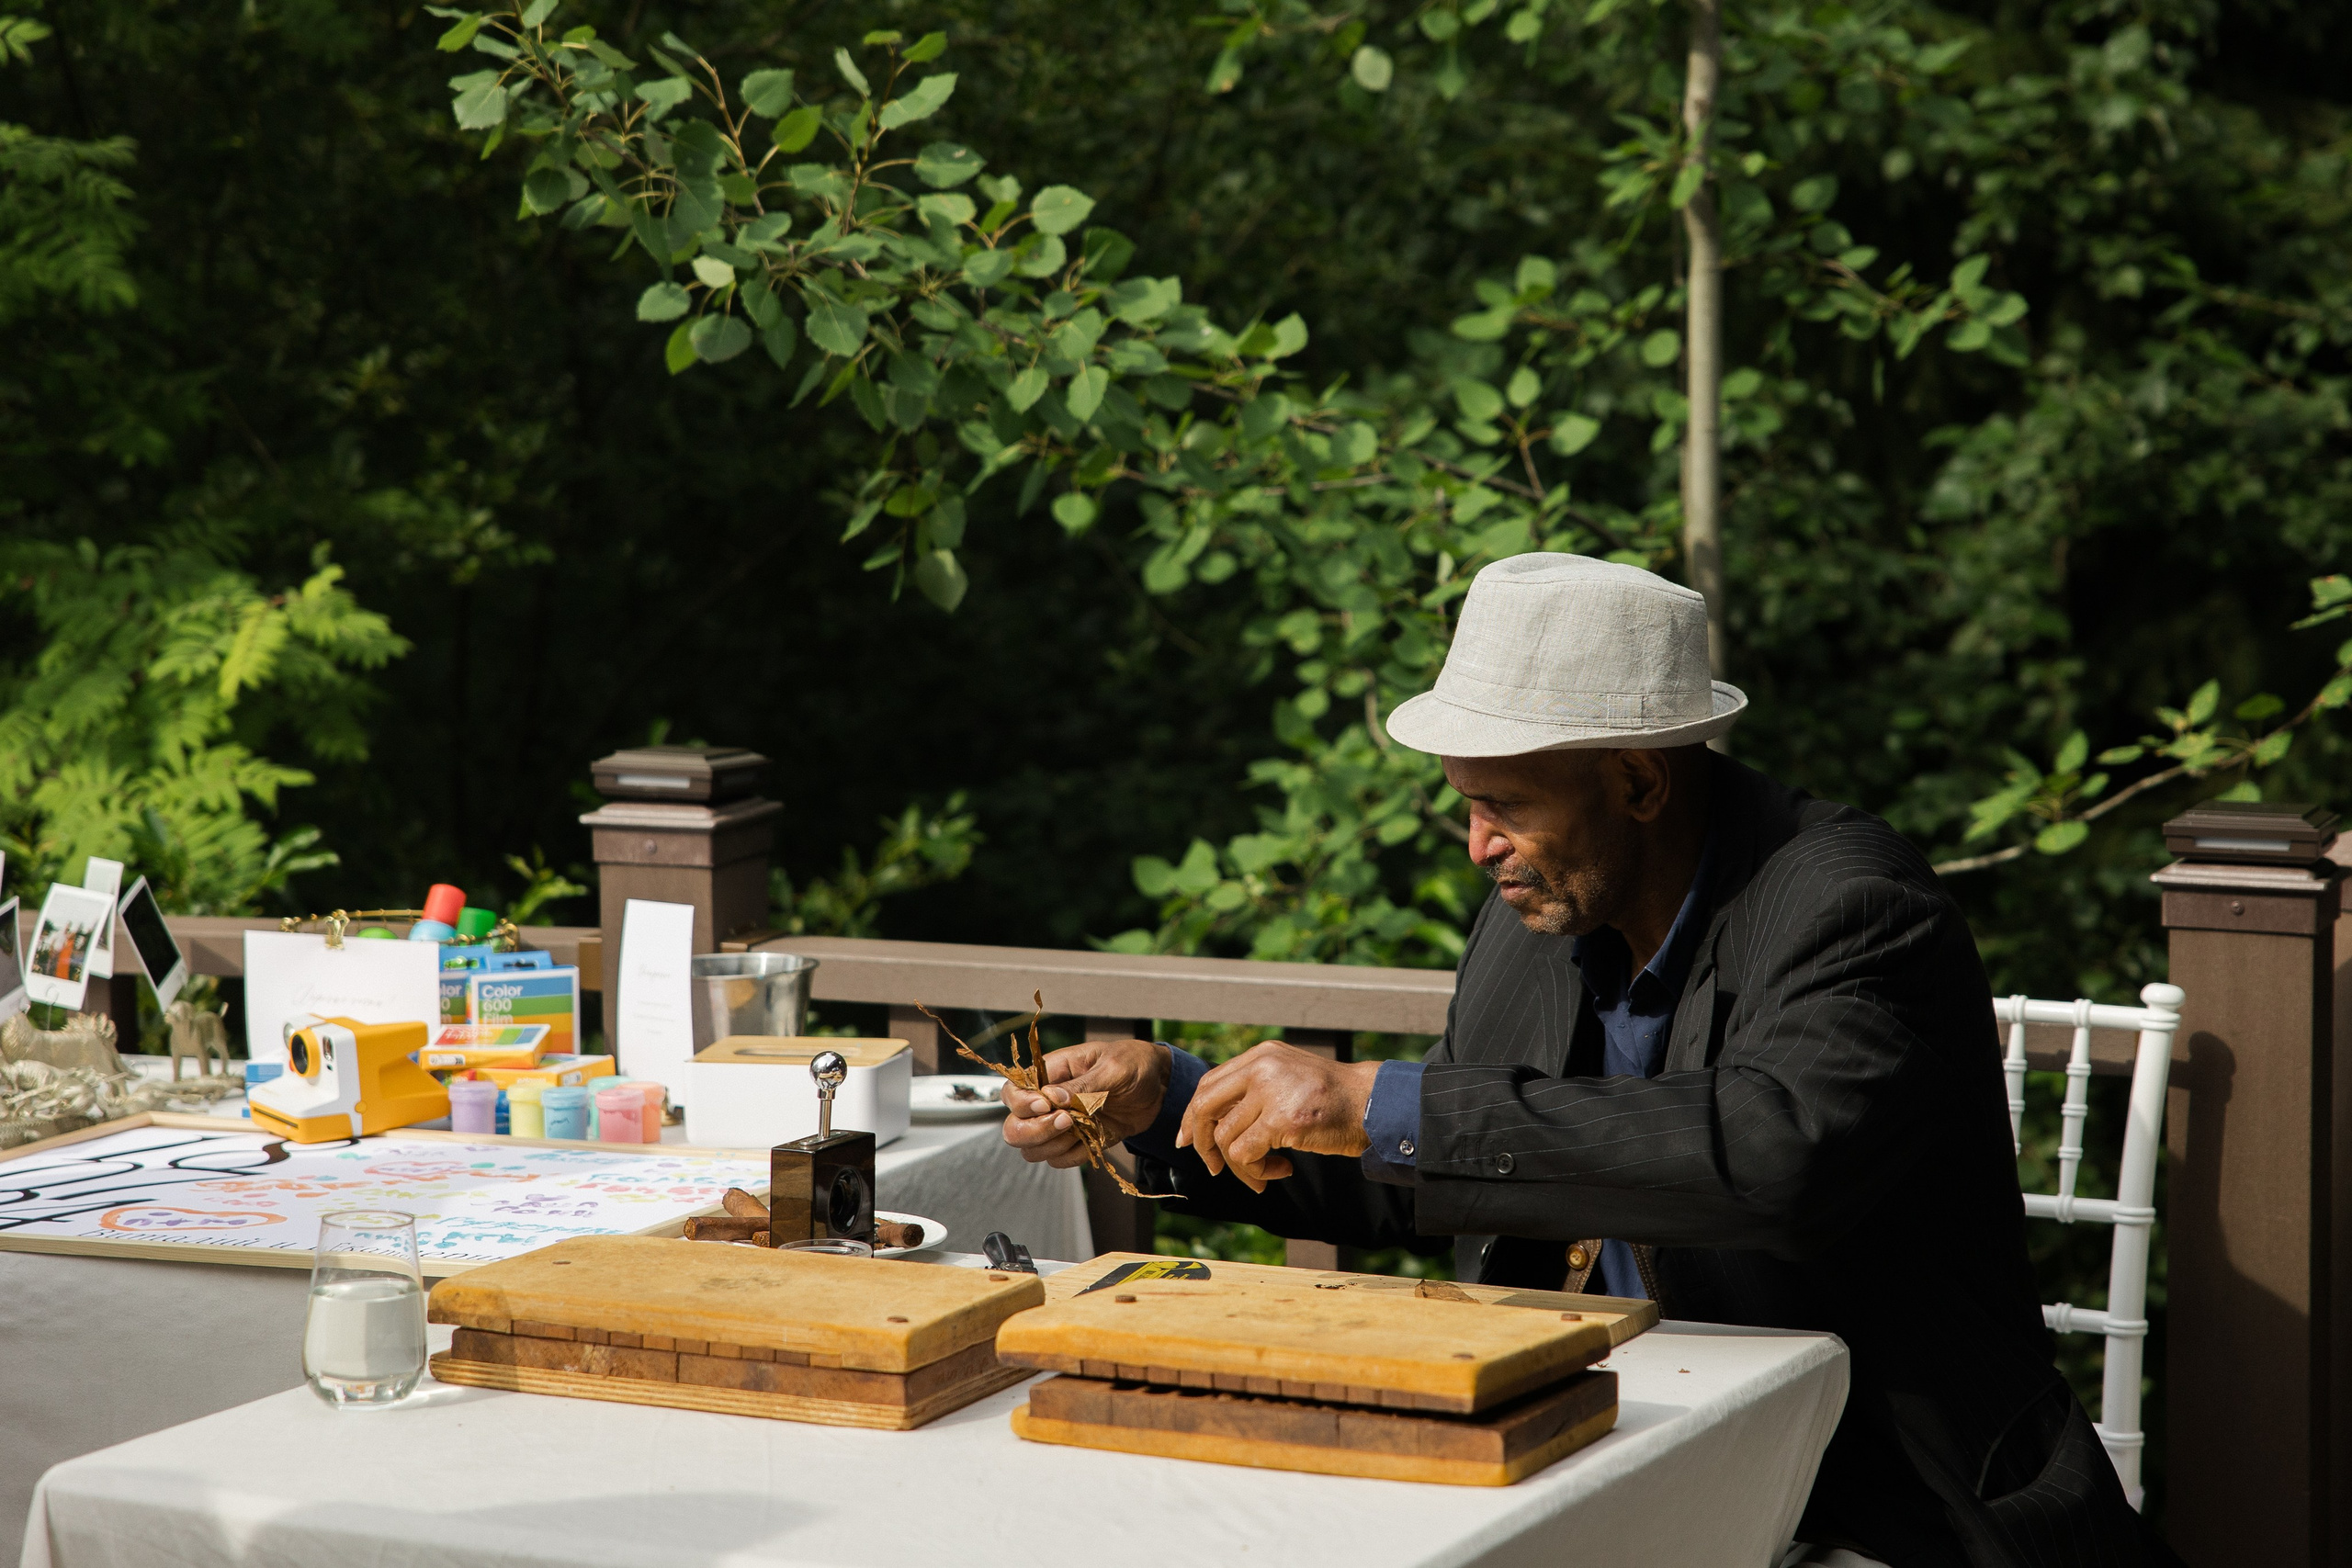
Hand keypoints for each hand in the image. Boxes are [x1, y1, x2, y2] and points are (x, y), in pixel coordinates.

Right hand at [1000, 1038, 1169, 1168]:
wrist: (1160, 1086)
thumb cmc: (1134, 1064)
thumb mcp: (1112, 1068)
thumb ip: (1082, 1085)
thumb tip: (1051, 1097)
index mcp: (1050, 1073)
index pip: (1012, 1092)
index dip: (1022, 1104)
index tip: (1047, 1105)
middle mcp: (1048, 1100)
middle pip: (1014, 1127)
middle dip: (1035, 1131)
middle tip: (1067, 1122)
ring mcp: (1061, 1124)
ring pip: (1033, 1149)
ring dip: (1055, 1146)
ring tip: (1084, 1128)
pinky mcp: (1077, 1142)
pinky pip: (1059, 1160)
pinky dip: (1074, 1156)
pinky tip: (1093, 1139)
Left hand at [1177, 1042, 1378, 1192]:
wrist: (1373, 1104)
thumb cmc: (1332, 1100)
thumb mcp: (1289, 1078)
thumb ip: (1254, 1089)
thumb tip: (1212, 1122)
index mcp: (1261, 1056)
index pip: (1209, 1084)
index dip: (1192, 1116)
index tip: (1188, 1141)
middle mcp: (1262, 1067)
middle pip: (1205, 1107)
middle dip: (1202, 1143)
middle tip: (1214, 1168)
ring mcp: (1272, 1091)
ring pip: (1226, 1139)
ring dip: (1242, 1167)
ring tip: (1266, 1173)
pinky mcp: (1284, 1119)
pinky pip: (1246, 1154)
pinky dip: (1257, 1171)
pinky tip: (1282, 1170)